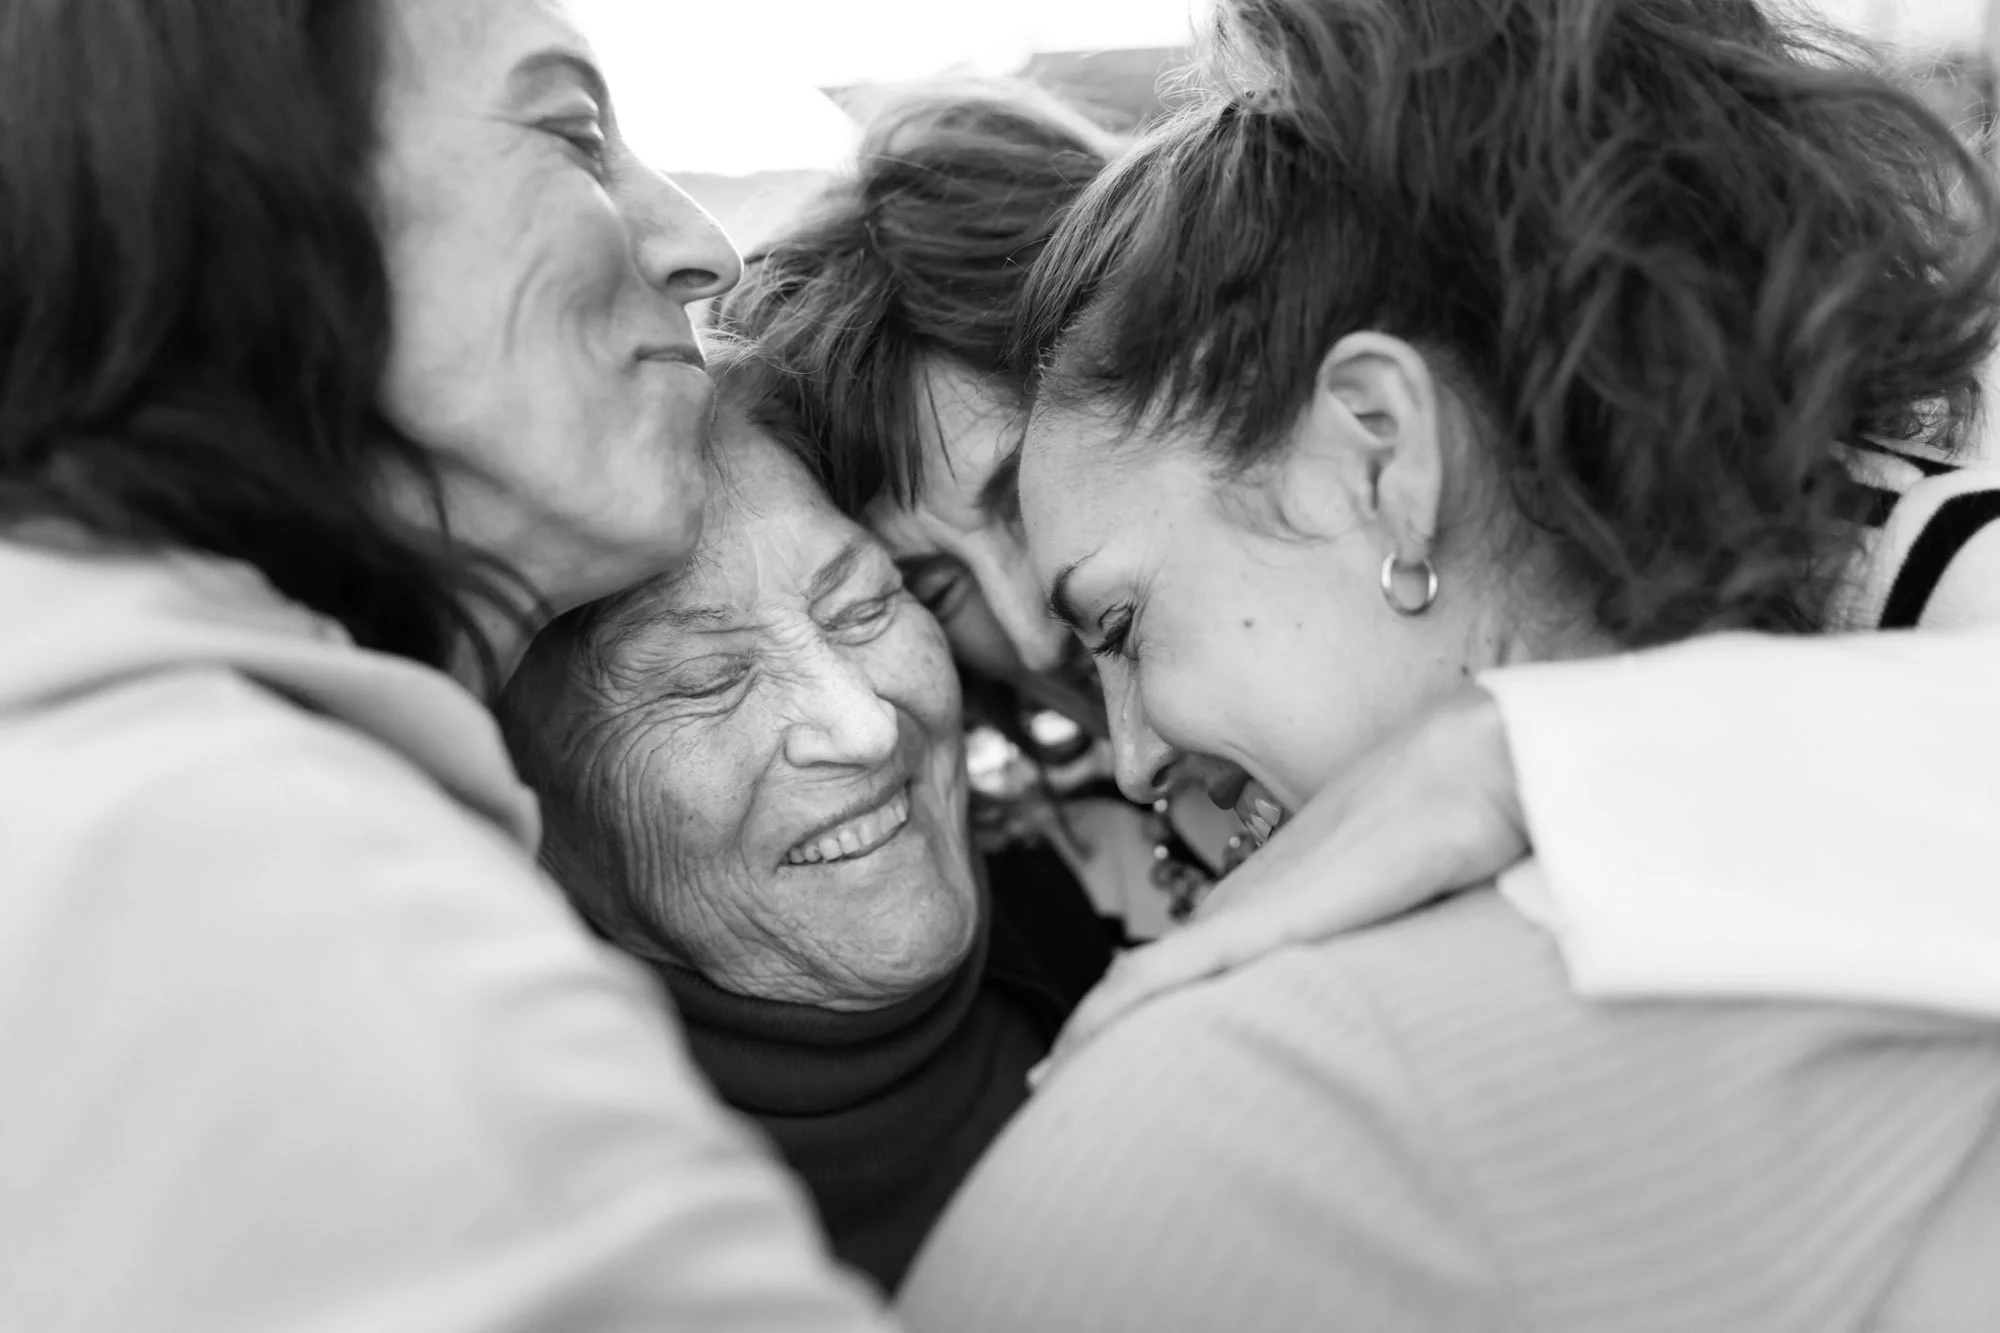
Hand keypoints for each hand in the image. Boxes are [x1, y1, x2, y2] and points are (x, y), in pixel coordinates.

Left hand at [1032, 686, 1528, 1086]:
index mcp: (1263, 903)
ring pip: (1138, 983)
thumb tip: (1378, 973)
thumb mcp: (1391, 900)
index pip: (1180, 968)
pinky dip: (1114, 1014)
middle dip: (1101, 1035)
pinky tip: (1080, 1047)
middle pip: (1146, 980)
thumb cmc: (1441, 829)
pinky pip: (1163, 975)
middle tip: (1053, 1082)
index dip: (1134, 1013)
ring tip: (1051, 1080)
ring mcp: (1242, 911)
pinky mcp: (1256, 922)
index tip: (1097, 1056)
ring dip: (1093, 1035)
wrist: (1457, 773)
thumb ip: (1365, 931)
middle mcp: (1238, 905)